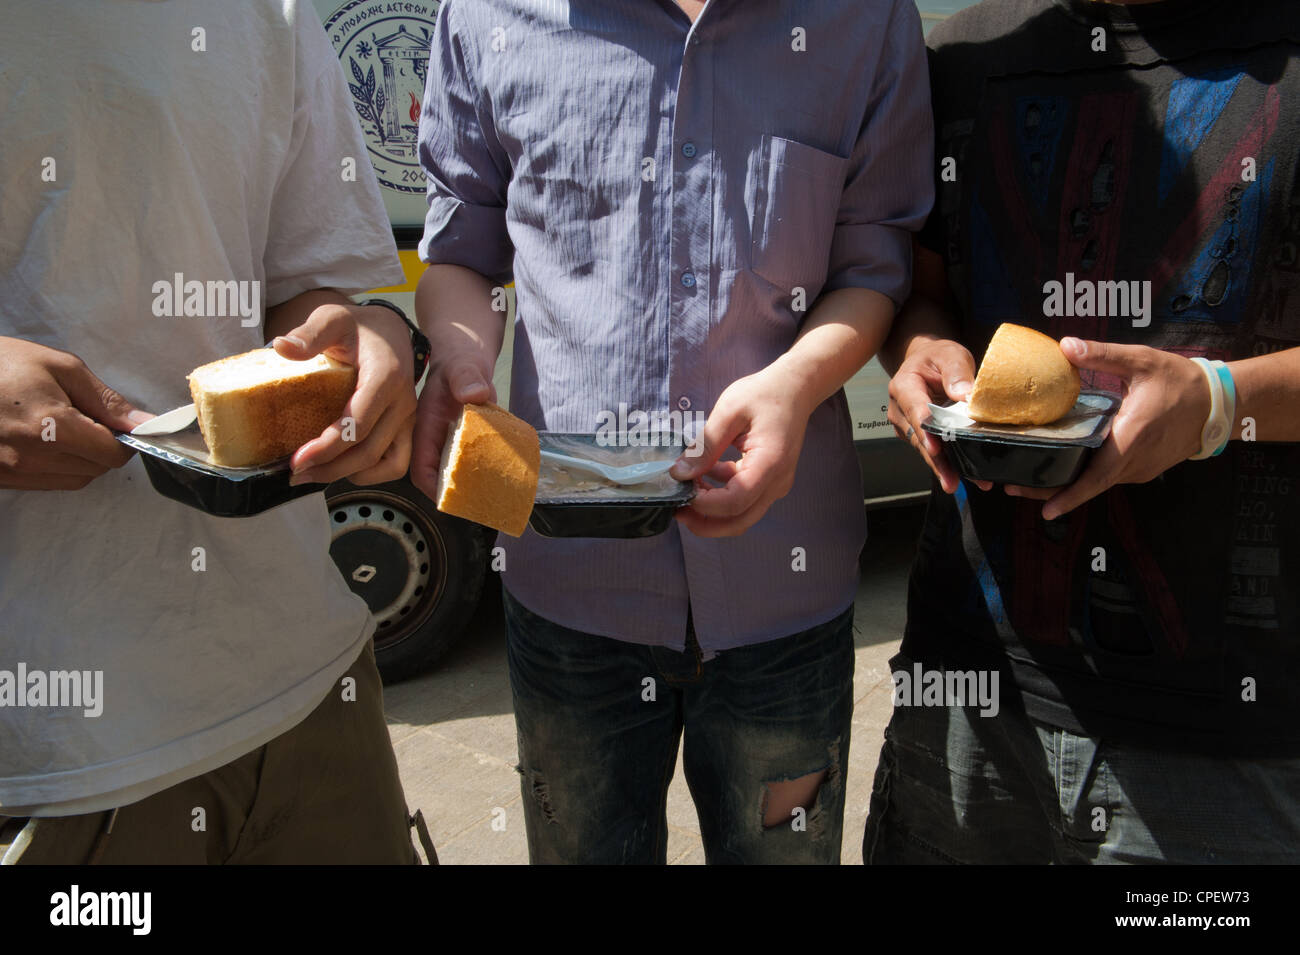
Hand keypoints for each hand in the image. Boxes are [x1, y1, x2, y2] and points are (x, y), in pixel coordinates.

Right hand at [0, 337, 147, 489]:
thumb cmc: (2, 363)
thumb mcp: (60, 367)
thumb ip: (106, 400)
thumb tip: (143, 423)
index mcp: (50, 427)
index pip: (112, 455)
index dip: (124, 441)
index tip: (118, 426)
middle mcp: (30, 456)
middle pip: (95, 469)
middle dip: (103, 448)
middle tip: (87, 421)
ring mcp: (12, 471)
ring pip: (74, 479)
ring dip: (82, 459)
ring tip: (61, 428)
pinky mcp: (0, 478)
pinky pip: (47, 482)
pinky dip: (57, 466)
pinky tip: (43, 440)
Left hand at [274, 304, 416, 485]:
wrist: (391, 331)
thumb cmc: (359, 327)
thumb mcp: (332, 318)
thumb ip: (309, 333)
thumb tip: (281, 347)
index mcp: (386, 377)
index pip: (358, 423)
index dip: (328, 447)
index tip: (297, 459)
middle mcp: (403, 402)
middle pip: (369, 451)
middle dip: (330, 468)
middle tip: (296, 472)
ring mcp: (409, 417)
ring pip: (386, 464)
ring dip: (349, 474)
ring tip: (316, 473)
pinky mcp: (408, 427)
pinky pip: (397, 463)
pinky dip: (371, 473)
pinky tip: (344, 468)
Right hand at [409, 347, 495, 501]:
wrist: (468, 360)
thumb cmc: (459, 363)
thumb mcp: (462, 367)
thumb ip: (466, 378)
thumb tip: (476, 394)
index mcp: (425, 428)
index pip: (420, 467)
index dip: (431, 486)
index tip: (450, 497)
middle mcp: (435, 440)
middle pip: (437, 476)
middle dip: (453, 492)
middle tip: (478, 502)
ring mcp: (451, 442)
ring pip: (455, 472)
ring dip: (471, 484)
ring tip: (492, 494)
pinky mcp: (467, 441)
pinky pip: (473, 461)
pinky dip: (485, 469)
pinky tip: (503, 476)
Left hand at [669, 365, 812, 536]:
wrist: (795, 389)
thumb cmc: (764, 394)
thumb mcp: (729, 412)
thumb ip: (705, 445)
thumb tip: (679, 473)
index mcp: (769, 464)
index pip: (735, 501)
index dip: (705, 504)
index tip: (681, 490)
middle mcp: (777, 482)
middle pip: (740, 521)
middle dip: (705, 523)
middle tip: (676, 510)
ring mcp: (775, 485)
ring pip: (741, 515)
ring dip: (711, 511)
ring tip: (685, 491)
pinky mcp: (769, 482)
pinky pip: (744, 500)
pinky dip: (720, 496)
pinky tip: (703, 476)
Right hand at [887, 336, 990, 493]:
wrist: (927, 363)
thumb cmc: (937, 357)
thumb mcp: (950, 354)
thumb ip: (957, 371)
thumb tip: (964, 395)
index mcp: (903, 386)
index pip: (915, 410)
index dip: (925, 430)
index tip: (935, 448)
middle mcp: (899, 410)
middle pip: (918, 438)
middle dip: (936, 460)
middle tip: (950, 480)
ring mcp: (906, 426)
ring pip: (924, 450)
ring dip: (942, 467)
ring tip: (959, 483)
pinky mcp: (917, 436)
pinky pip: (932, 452)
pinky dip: (947, 464)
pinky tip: (962, 478)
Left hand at [1005, 338, 1208, 519]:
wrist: (1218, 403)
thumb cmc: (1181, 382)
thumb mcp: (1141, 361)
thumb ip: (1102, 355)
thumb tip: (1066, 346)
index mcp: (1131, 440)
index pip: (1096, 477)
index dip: (1071, 495)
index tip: (1047, 510)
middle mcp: (1135, 462)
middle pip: (1088, 485)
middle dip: (1051, 490)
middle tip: (1012, 487)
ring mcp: (1140, 469)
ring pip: (1097, 483)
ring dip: (1066, 484)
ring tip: (1028, 479)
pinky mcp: (1142, 469)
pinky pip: (1109, 476)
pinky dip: (1086, 476)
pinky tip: (1063, 466)